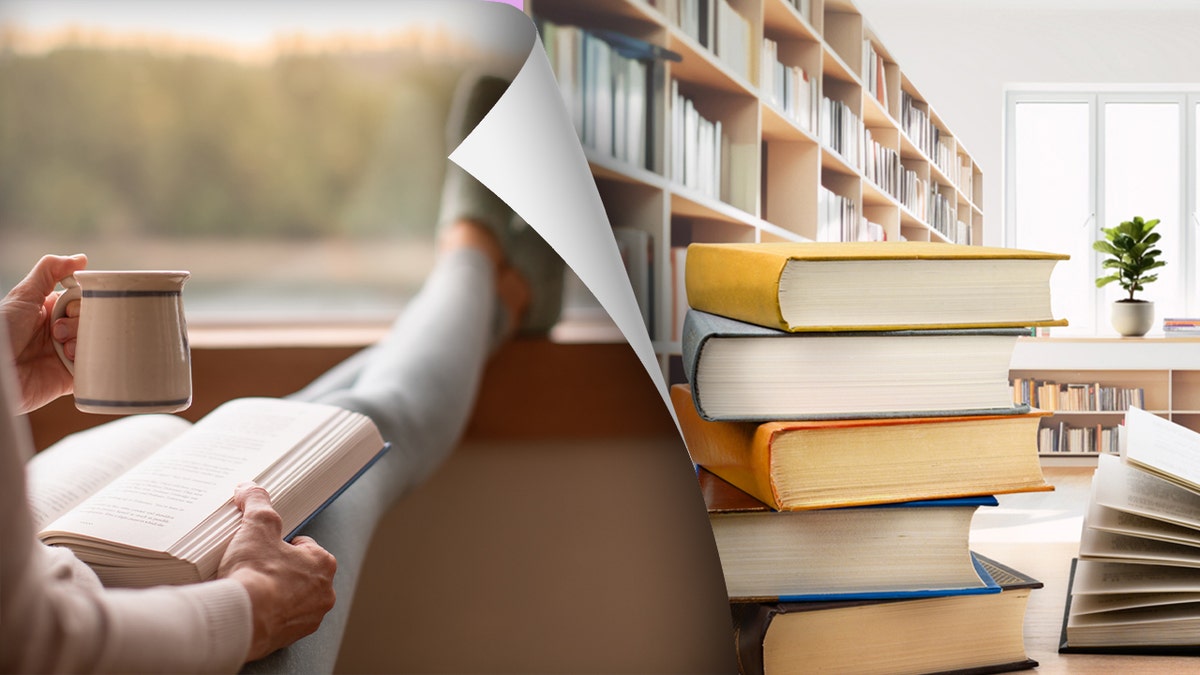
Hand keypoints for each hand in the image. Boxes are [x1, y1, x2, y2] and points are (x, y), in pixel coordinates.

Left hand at [1, 254, 87, 414]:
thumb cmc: (3, 332)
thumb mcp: (24, 294)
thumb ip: (50, 270)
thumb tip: (82, 258)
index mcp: (51, 311)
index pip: (83, 301)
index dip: (81, 303)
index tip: (68, 308)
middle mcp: (62, 332)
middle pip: (92, 320)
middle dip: (78, 324)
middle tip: (57, 332)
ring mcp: (68, 355)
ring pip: (96, 342)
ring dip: (82, 342)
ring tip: (62, 350)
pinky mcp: (73, 377)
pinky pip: (96, 366)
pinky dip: (90, 361)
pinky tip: (70, 360)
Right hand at [218, 482, 336, 661]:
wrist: (241, 619)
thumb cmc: (255, 573)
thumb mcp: (256, 526)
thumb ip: (256, 502)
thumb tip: (249, 488)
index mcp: (324, 563)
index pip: (303, 546)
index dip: (280, 544)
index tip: (263, 548)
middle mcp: (324, 592)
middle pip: (299, 573)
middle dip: (279, 570)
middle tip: (255, 568)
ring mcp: (309, 617)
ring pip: (292, 598)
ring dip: (275, 593)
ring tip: (250, 589)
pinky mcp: (291, 637)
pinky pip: (280, 621)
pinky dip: (268, 615)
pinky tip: (251, 609)